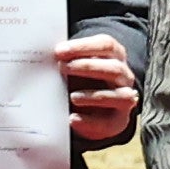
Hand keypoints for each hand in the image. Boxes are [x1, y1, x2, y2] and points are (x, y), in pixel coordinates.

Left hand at [57, 34, 139, 148]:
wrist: (94, 110)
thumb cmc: (83, 81)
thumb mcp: (78, 67)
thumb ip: (67, 60)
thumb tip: (44, 56)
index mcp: (115, 56)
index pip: (106, 45)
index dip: (83, 46)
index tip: (60, 51)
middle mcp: (124, 76)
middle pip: (114, 68)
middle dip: (87, 67)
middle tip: (62, 67)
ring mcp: (125, 98)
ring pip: (120, 96)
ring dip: (94, 96)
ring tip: (72, 97)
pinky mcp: (119, 121)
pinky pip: (108, 123)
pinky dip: (89, 121)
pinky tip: (73, 119)